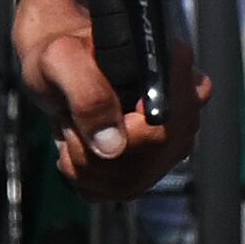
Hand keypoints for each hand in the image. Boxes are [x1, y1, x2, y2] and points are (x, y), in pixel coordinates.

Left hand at [11, 0, 202, 196]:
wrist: (60, 63)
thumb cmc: (62, 51)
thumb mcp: (60, 59)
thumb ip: (87, 95)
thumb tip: (113, 146)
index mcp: (173, 74)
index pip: (165, 129)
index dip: (128, 133)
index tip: (96, 117)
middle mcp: (183, 111)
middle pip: (147, 160)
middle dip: (97, 149)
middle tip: (74, 117)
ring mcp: (171, 143)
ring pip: (128, 182)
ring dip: (87, 162)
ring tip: (76, 127)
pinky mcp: (152, 167)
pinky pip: (115, 192)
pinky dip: (87, 177)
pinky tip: (82, 146)